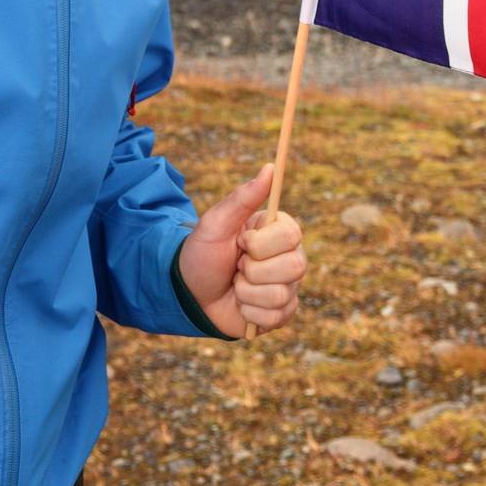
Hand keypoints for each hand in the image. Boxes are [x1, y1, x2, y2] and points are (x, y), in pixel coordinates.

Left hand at [176, 163, 306, 337]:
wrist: (190, 294)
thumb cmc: (203, 253)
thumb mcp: (215, 223)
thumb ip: (243, 197)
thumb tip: (270, 168)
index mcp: (278, 231)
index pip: (292, 235)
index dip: (262, 243)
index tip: (241, 242)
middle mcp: (290, 257)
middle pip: (294, 266)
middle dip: (252, 270)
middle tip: (237, 266)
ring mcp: (288, 287)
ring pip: (281, 294)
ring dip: (247, 291)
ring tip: (236, 285)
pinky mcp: (282, 314)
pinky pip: (275, 317)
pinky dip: (249, 311)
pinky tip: (241, 304)